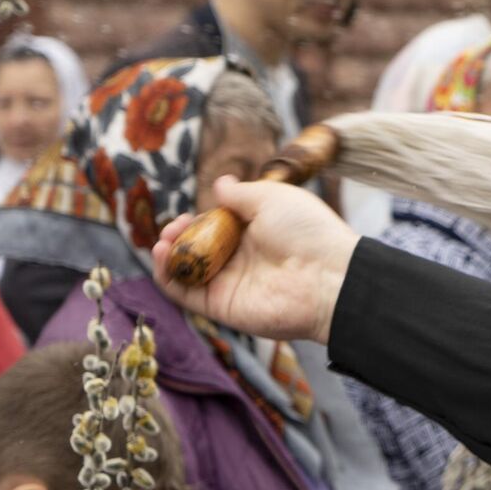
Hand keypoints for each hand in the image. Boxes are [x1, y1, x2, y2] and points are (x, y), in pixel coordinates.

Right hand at [152, 176, 358, 343]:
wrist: (328, 277)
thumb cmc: (306, 231)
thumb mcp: (272, 198)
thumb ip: (240, 194)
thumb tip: (220, 183)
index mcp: (255, 233)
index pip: (215, 227)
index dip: (197, 220)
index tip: (188, 213)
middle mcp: (241, 259)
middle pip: (197, 248)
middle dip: (179, 236)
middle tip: (174, 226)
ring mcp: (230, 283)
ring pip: (186, 270)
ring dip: (169, 254)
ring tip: (165, 239)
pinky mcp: (222, 306)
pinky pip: (185, 294)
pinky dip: (167, 277)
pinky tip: (162, 254)